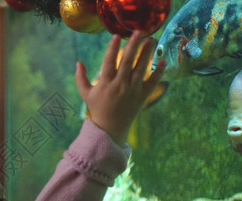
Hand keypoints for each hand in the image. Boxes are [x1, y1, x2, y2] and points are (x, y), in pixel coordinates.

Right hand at [74, 31, 165, 145]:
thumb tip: (78, 62)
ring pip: (141, 69)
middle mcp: (119, 85)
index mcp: (105, 83)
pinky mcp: (142, 97)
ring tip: (151, 40)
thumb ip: (80, 78)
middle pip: (127, 61)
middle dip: (133, 45)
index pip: (109, 61)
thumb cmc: (97, 109)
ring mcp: (132, 91)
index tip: (117, 35)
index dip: (112, 48)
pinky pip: (152, 82)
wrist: (110, 129)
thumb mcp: (85, 94)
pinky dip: (158, 73)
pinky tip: (163, 62)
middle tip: (139, 31)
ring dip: (147, 53)